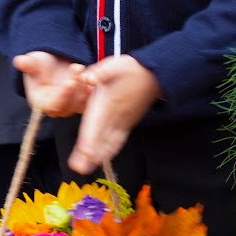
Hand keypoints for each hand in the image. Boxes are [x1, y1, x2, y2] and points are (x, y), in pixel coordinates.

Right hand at [15, 51, 90, 116]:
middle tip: (79, 71)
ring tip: (84, 70)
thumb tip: (19, 61)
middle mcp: (57, 108)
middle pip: (70, 104)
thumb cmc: (40, 64)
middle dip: (76, 88)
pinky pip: (91, 98)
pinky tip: (93, 75)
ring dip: (85, 86)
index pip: (53, 105)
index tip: (69, 82)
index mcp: (42, 103)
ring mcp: (71, 106)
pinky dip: (93, 88)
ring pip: (82, 101)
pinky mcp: (83, 101)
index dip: (62, 95)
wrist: (54, 63)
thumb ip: (28, 64)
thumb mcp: (33, 62)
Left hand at [68, 55, 160, 173]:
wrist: (156, 76)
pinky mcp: (127, 124)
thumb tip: (86, 77)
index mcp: (109, 103)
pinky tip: (101, 159)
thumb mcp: (114, 66)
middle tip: (79, 169)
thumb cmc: (132, 70)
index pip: (98, 124)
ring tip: (85, 168)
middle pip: (102, 139)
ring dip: (98, 156)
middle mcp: (115, 117)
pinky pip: (117, 141)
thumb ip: (100, 72)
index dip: (91, 139)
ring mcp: (123, 123)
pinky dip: (109, 151)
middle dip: (90, 154)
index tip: (84, 153)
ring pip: (110, 143)